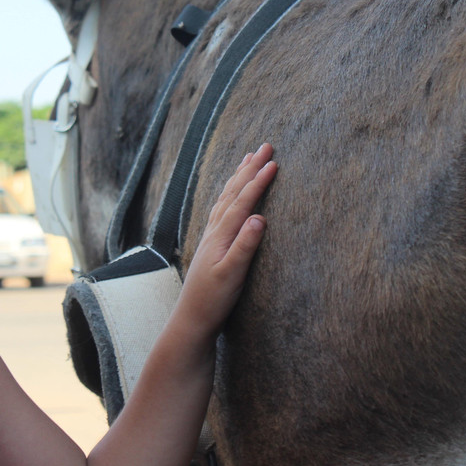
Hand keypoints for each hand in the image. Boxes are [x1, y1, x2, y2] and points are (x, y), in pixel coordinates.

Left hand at [177, 143, 275, 334]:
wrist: (191, 319)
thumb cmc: (213, 300)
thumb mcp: (232, 275)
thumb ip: (245, 246)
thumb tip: (260, 217)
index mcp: (222, 235)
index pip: (243, 201)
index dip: (258, 181)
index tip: (274, 161)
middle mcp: (214, 230)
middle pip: (233, 192)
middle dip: (249, 168)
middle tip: (265, 146)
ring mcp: (211, 236)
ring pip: (226, 197)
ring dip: (238, 176)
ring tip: (248, 159)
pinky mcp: (212, 244)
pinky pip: (222, 208)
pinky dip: (229, 193)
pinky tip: (231, 193)